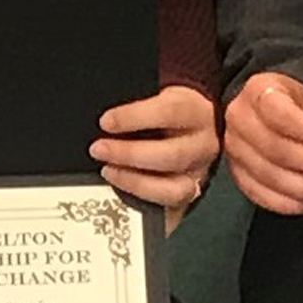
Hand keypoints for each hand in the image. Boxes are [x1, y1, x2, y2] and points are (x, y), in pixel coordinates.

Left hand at [92, 86, 219, 215]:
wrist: (193, 123)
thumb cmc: (167, 109)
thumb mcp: (155, 94)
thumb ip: (135, 105)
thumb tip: (106, 121)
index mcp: (195, 111)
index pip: (169, 112)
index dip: (134, 118)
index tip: (106, 122)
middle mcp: (203, 144)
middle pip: (172, 155)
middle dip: (129, 155)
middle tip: (99, 149)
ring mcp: (199, 174)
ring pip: (175, 189)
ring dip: (135, 183)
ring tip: (109, 171)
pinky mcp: (190, 195)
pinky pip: (170, 208)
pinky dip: (145, 203)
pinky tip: (122, 195)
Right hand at [221, 72, 302, 214]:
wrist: (260, 104)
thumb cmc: (288, 99)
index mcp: (257, 92)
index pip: (280, 114)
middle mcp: (240, 120)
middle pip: (277, 149)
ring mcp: (234, 148)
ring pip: (268, 175)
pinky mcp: (236, 170)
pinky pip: (257, 192)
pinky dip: (285, 202)